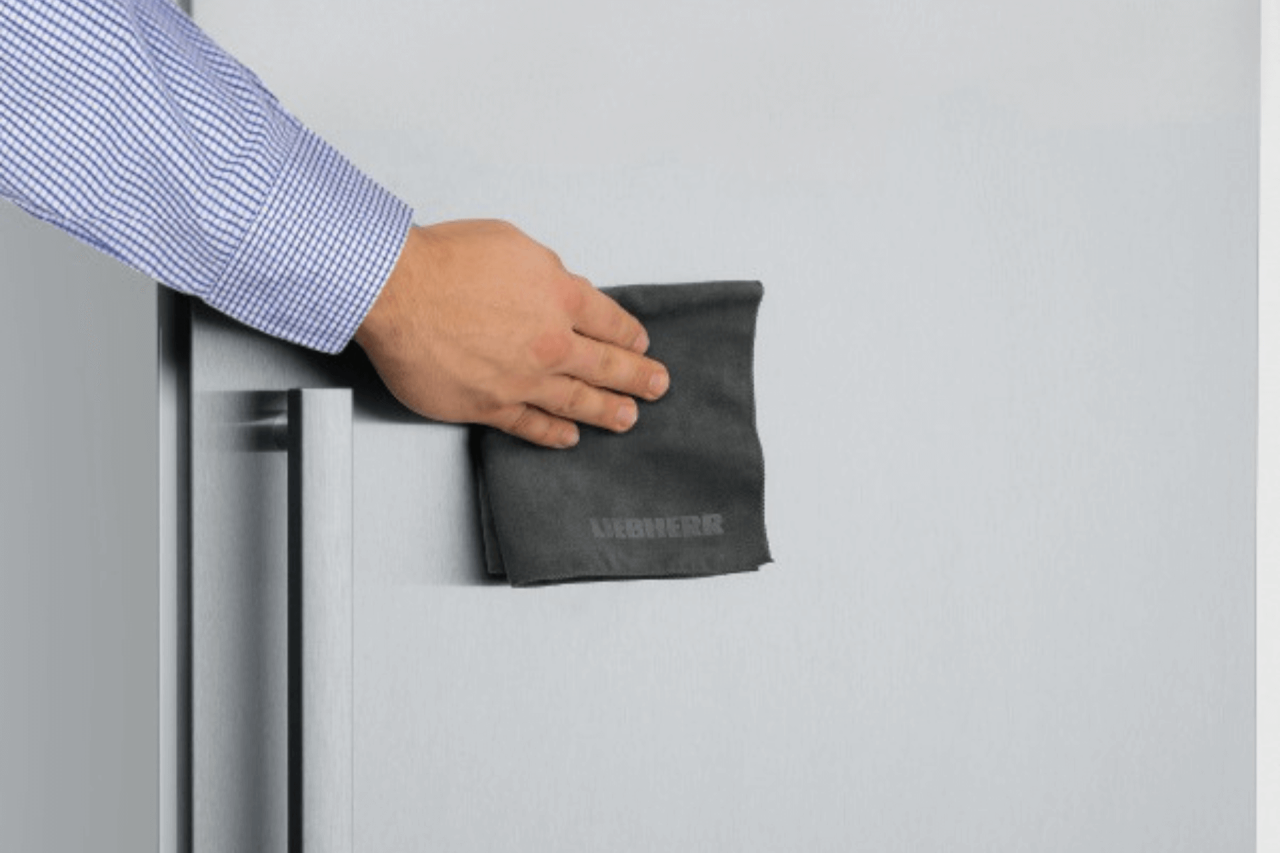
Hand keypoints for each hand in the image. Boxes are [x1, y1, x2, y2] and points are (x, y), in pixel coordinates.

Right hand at [353, 219, 668, 447]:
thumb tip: (561, 290)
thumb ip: (546, 273)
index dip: (628, 335)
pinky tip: (570, 438)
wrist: (396, 291)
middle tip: (658, 387)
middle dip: (637, 378)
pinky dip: (553, 433)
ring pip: (576, 401)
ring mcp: (521, 380)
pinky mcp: (489, 405)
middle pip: (606, 365)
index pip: (609, 321)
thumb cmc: (444, 260)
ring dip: (607, 411)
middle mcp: (550, 343)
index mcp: (560, 297)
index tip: (641, 346)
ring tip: (628, 419)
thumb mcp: (513, 245)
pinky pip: (530, 425)